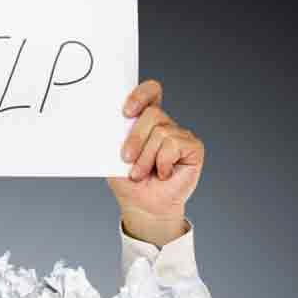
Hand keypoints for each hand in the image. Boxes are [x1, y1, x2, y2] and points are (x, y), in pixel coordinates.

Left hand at [106, 79, 205, 246]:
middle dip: (136, 138)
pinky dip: (162, 163)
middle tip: (126, 159)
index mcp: (145, 121)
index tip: (126, 112)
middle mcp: (165, 124)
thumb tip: (104, 122)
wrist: (142, 205)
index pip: (151, 92)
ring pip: (161, 133)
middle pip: (153, 114)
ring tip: (141, 174)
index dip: (140, 95)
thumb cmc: (127, 181)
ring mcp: (180, 135)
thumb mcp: (112, 157)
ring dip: (146, 158)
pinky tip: (163, 174)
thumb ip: (113, 137)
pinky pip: (174, 145)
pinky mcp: (193, 148)